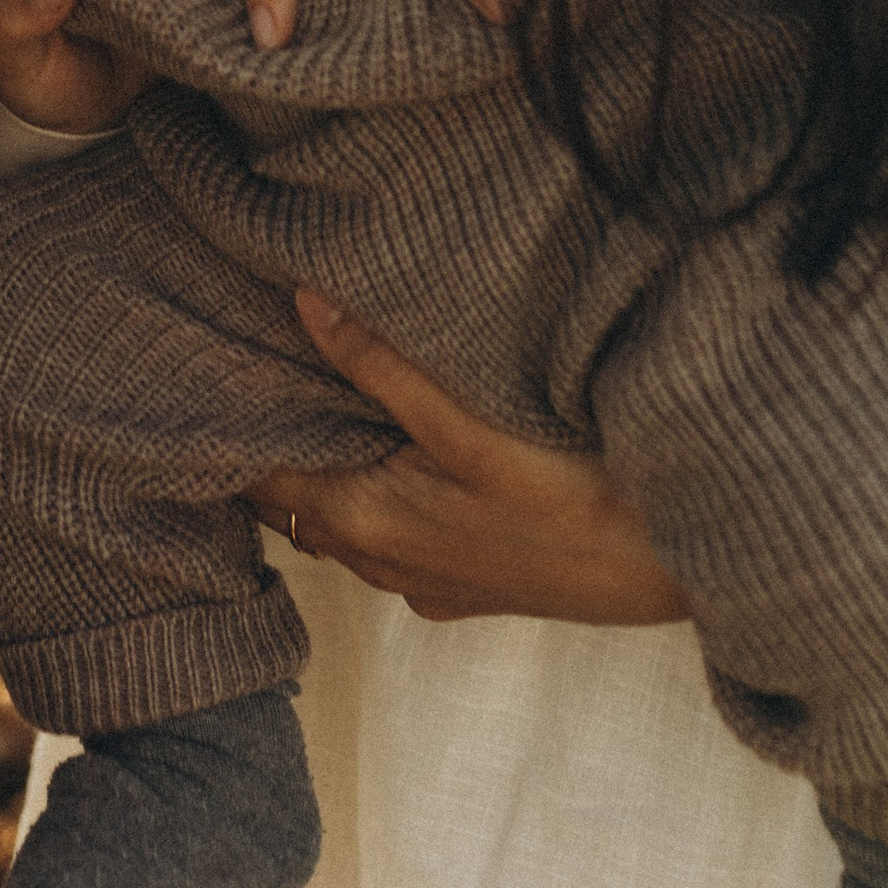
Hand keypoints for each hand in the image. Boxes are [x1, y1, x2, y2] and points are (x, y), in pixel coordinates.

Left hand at [251, 290, 687, 625]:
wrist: (671, 569)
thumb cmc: (575, 502)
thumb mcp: (470, 427)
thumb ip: (381, 367)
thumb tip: (301, 302)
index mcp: (365, 524)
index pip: (258, 477)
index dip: (230, 425)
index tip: (215, 366)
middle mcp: (382, 564)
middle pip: (294, 498)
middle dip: (272, 440)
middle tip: (256, 364)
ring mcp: (423, 582)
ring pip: (341, 518)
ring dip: (324, 465)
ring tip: (313, 395)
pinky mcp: (462, 585)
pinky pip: (388, 535)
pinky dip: (369, 491)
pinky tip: (390, 448)